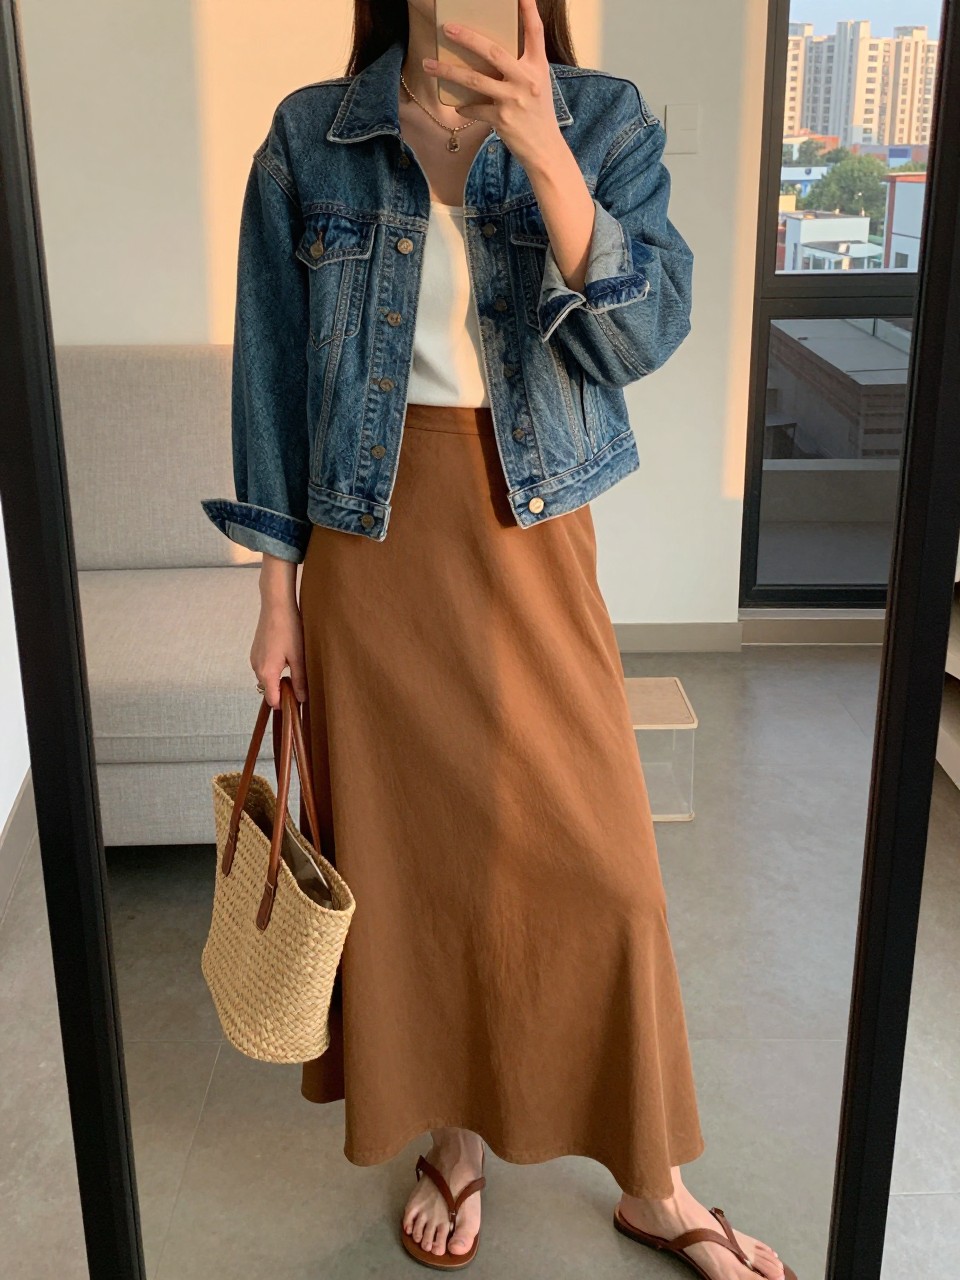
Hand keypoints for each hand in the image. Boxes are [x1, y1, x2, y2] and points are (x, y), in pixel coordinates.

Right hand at [250, 596, 307, 709]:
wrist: (276, 605)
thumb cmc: (289, 629)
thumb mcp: (298, 657)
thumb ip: (299, 680)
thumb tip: (301, 699)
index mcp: (266, 672)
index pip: (272, 700)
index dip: (285, 704)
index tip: (298, 701)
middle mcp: (256, 668)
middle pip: (268, 690)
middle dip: (283, 691)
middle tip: (301, 684)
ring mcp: (254, 659)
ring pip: (266, 678)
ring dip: (279, 679)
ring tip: (295, 667)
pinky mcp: (256, 651)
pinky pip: (264, 667)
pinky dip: (274, 669)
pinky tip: (286, 657)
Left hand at [422, 0, 560, 168]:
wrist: (545, 149)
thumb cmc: (538, 114)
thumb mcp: (538, 84)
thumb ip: (521, 66)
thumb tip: (491, 53)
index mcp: (538, 67)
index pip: (535, 32)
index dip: (528, 10)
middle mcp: (526, 80)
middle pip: (493, 52)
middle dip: (468, 38)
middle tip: (448, 28)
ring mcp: (513, 99)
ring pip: (474, 80)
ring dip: (448, 71)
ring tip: (428, 64)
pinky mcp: (502, 119)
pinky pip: (475, 109)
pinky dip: (465, 107)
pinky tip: (458, 106)